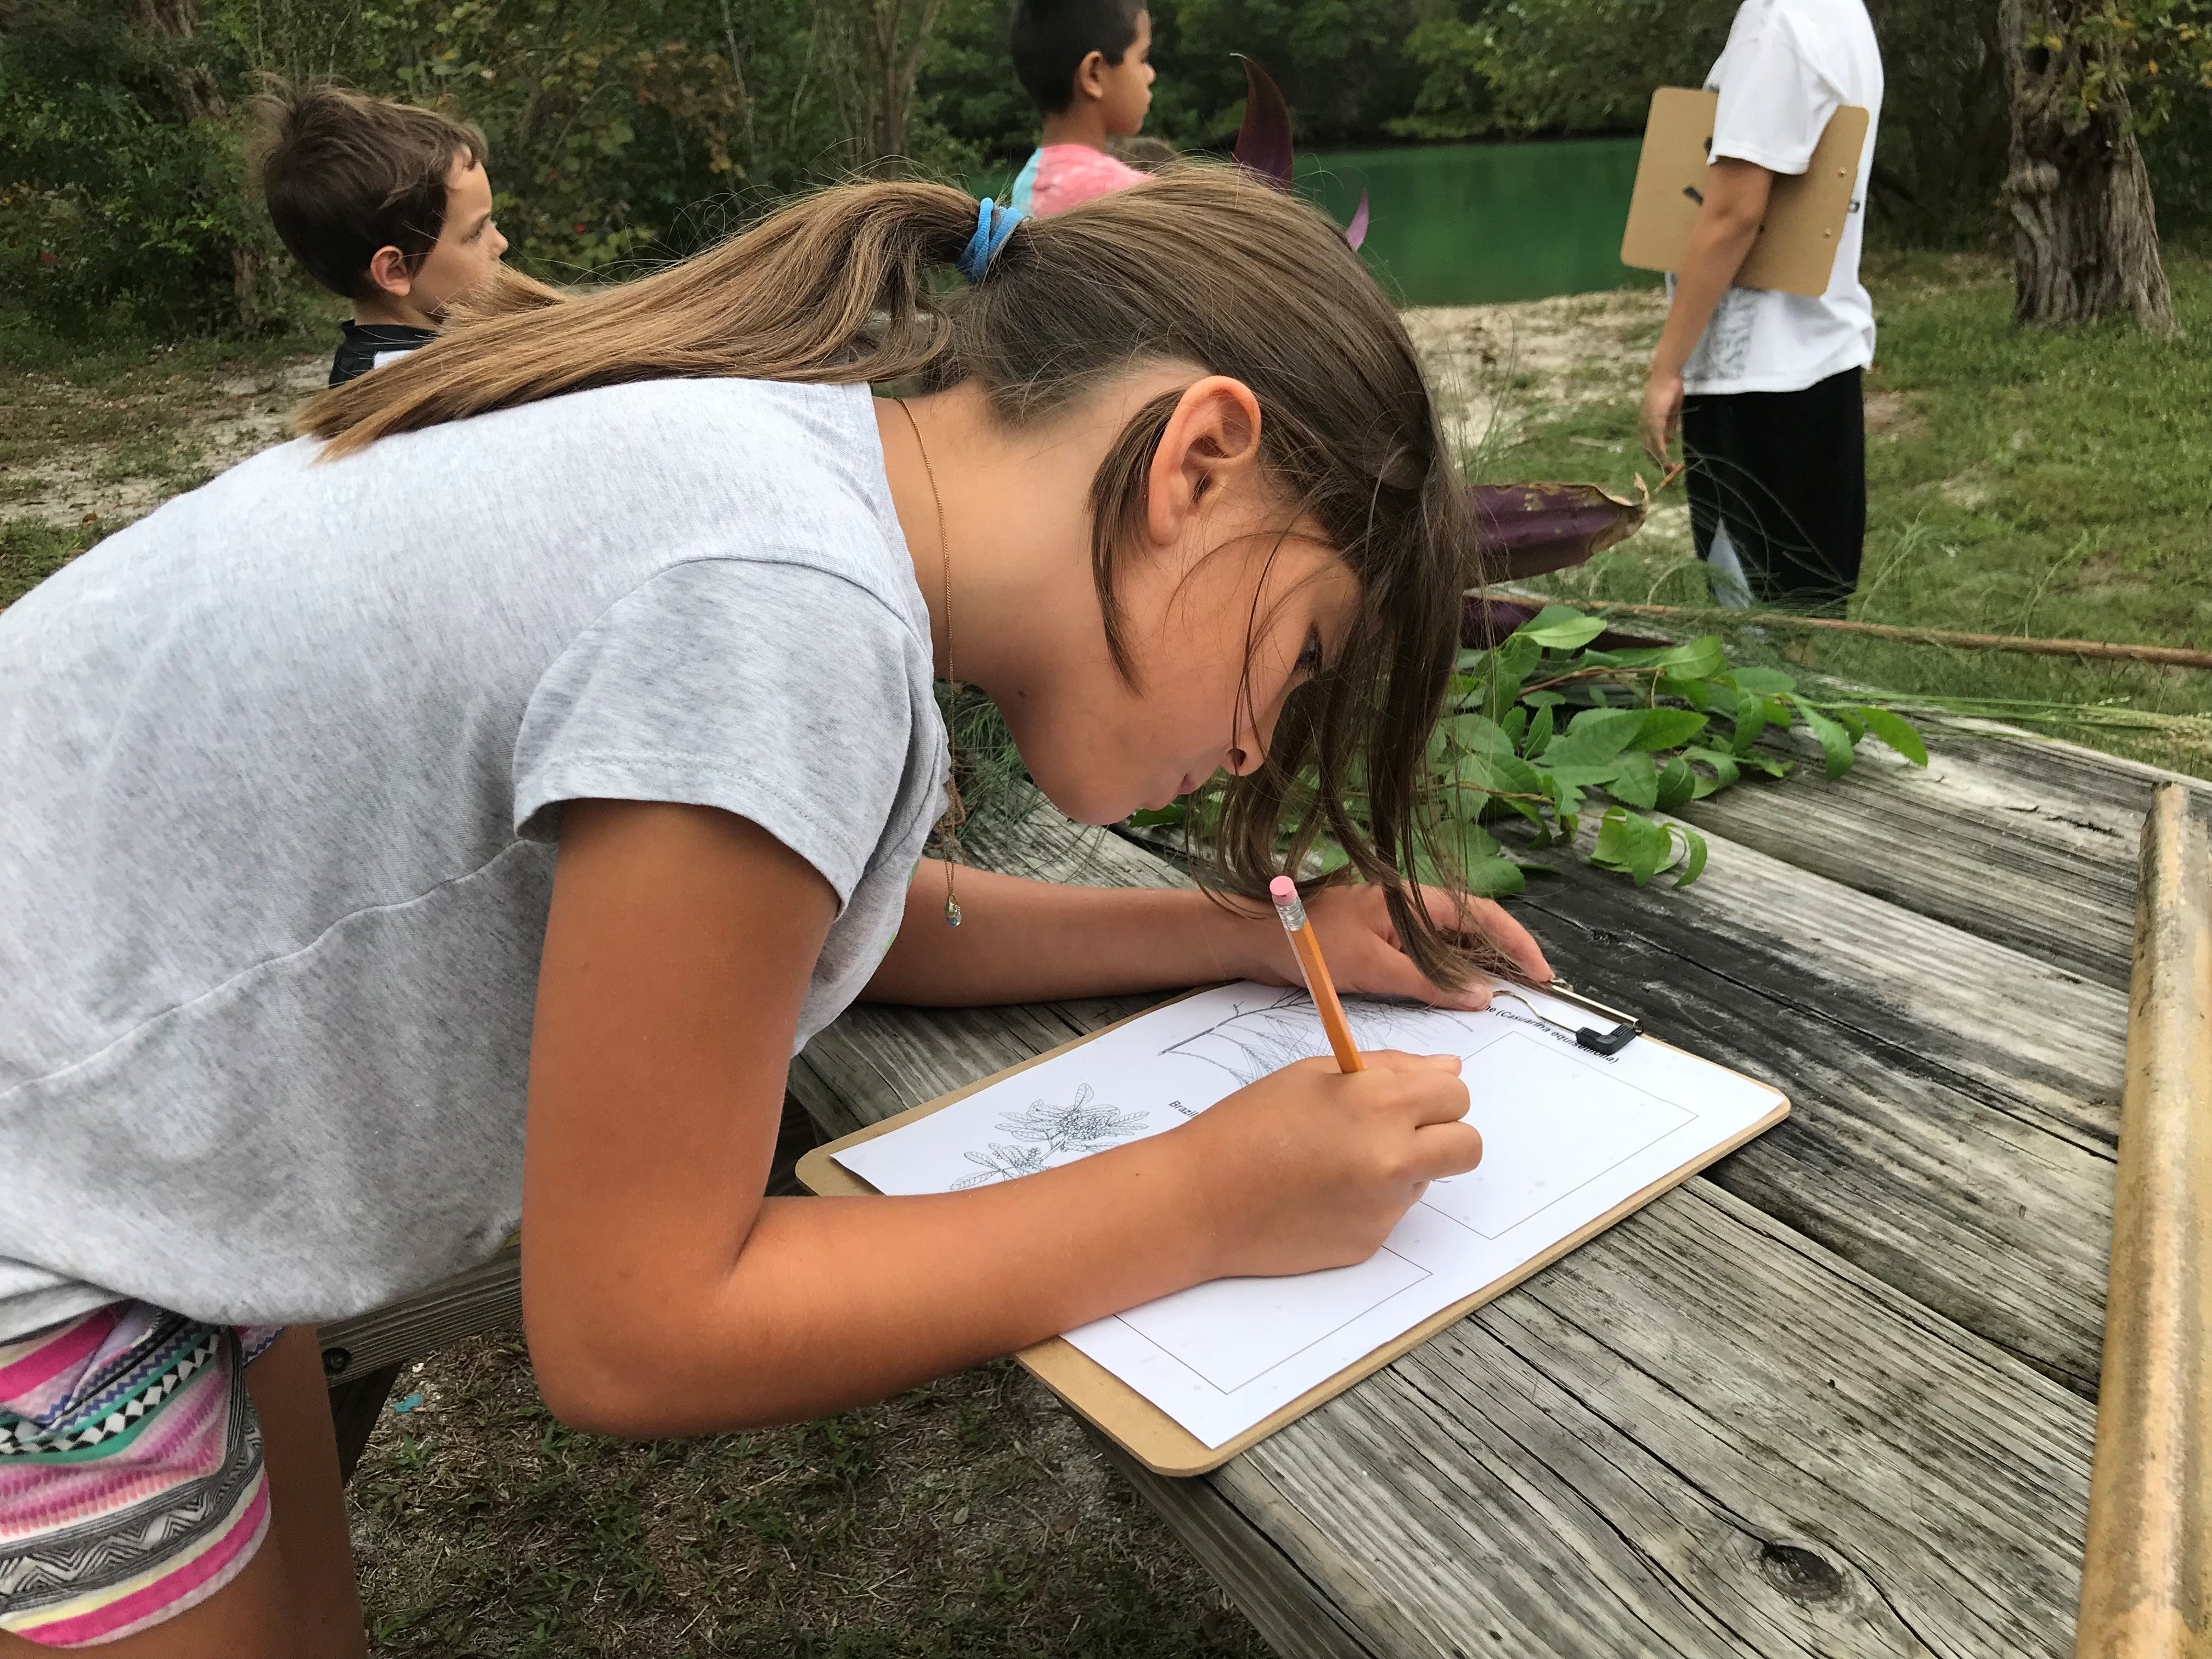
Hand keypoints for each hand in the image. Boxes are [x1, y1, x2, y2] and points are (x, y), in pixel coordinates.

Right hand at [1180, 1051, 1479, 1277]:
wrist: (1200, 1200)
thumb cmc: (1248, 1125)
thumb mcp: (1316, 1075)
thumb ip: (1391, 1069)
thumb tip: (1450, 1069)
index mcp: (1381, 1105)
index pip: (1457, 1094)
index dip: (1435, 1092)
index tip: (1407, 1096)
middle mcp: (1394, 1159)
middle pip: (1467, 1146)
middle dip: (1444, 1134)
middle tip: (1397, 1130)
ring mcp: (1384, 1208)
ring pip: (1426, 1180)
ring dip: (1402, 1168)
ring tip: (1336, 1161)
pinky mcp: (1369, 1244)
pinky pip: (1391, 1214)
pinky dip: (1369, 1201)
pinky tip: (1321, 1193)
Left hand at [1236, 881, 1551, 1011]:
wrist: (1255, 937)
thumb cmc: (1307, 941)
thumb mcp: (1371, 967)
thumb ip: (1426, 982)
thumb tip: (1479, 996)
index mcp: (1411, 898)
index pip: (1480, 915)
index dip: (1516, 943)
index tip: (1541, 973)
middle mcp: (1409, 906)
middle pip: (1473, 927)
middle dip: (1507, 954)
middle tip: (1534, 989)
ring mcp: (1396, 924)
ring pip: (1452, 944)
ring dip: (1480, 967)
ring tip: (1510, 993)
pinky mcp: (1383, 942)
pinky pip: (1428, 957)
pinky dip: (1449, 975)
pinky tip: (1462, 995)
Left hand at [1641, 370, 1683, 466]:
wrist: (1667, 375)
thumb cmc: (1670, 389)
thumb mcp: (1672, 411)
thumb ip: (1670, 425)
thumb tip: (1670, 439)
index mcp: (1648, 422)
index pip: (1648, 443)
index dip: (1655, 454)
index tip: (1663, 463)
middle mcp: (1645, 424)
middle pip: (1648, 448)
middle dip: (1657, 460)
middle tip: (1667, 470)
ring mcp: (1648, 422)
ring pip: (1651, 446)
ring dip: (1660, 458)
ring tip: (1669, 468)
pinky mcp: (1654, 420)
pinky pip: (1656, 439)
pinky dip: (1661, 450)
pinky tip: (1665, 458)